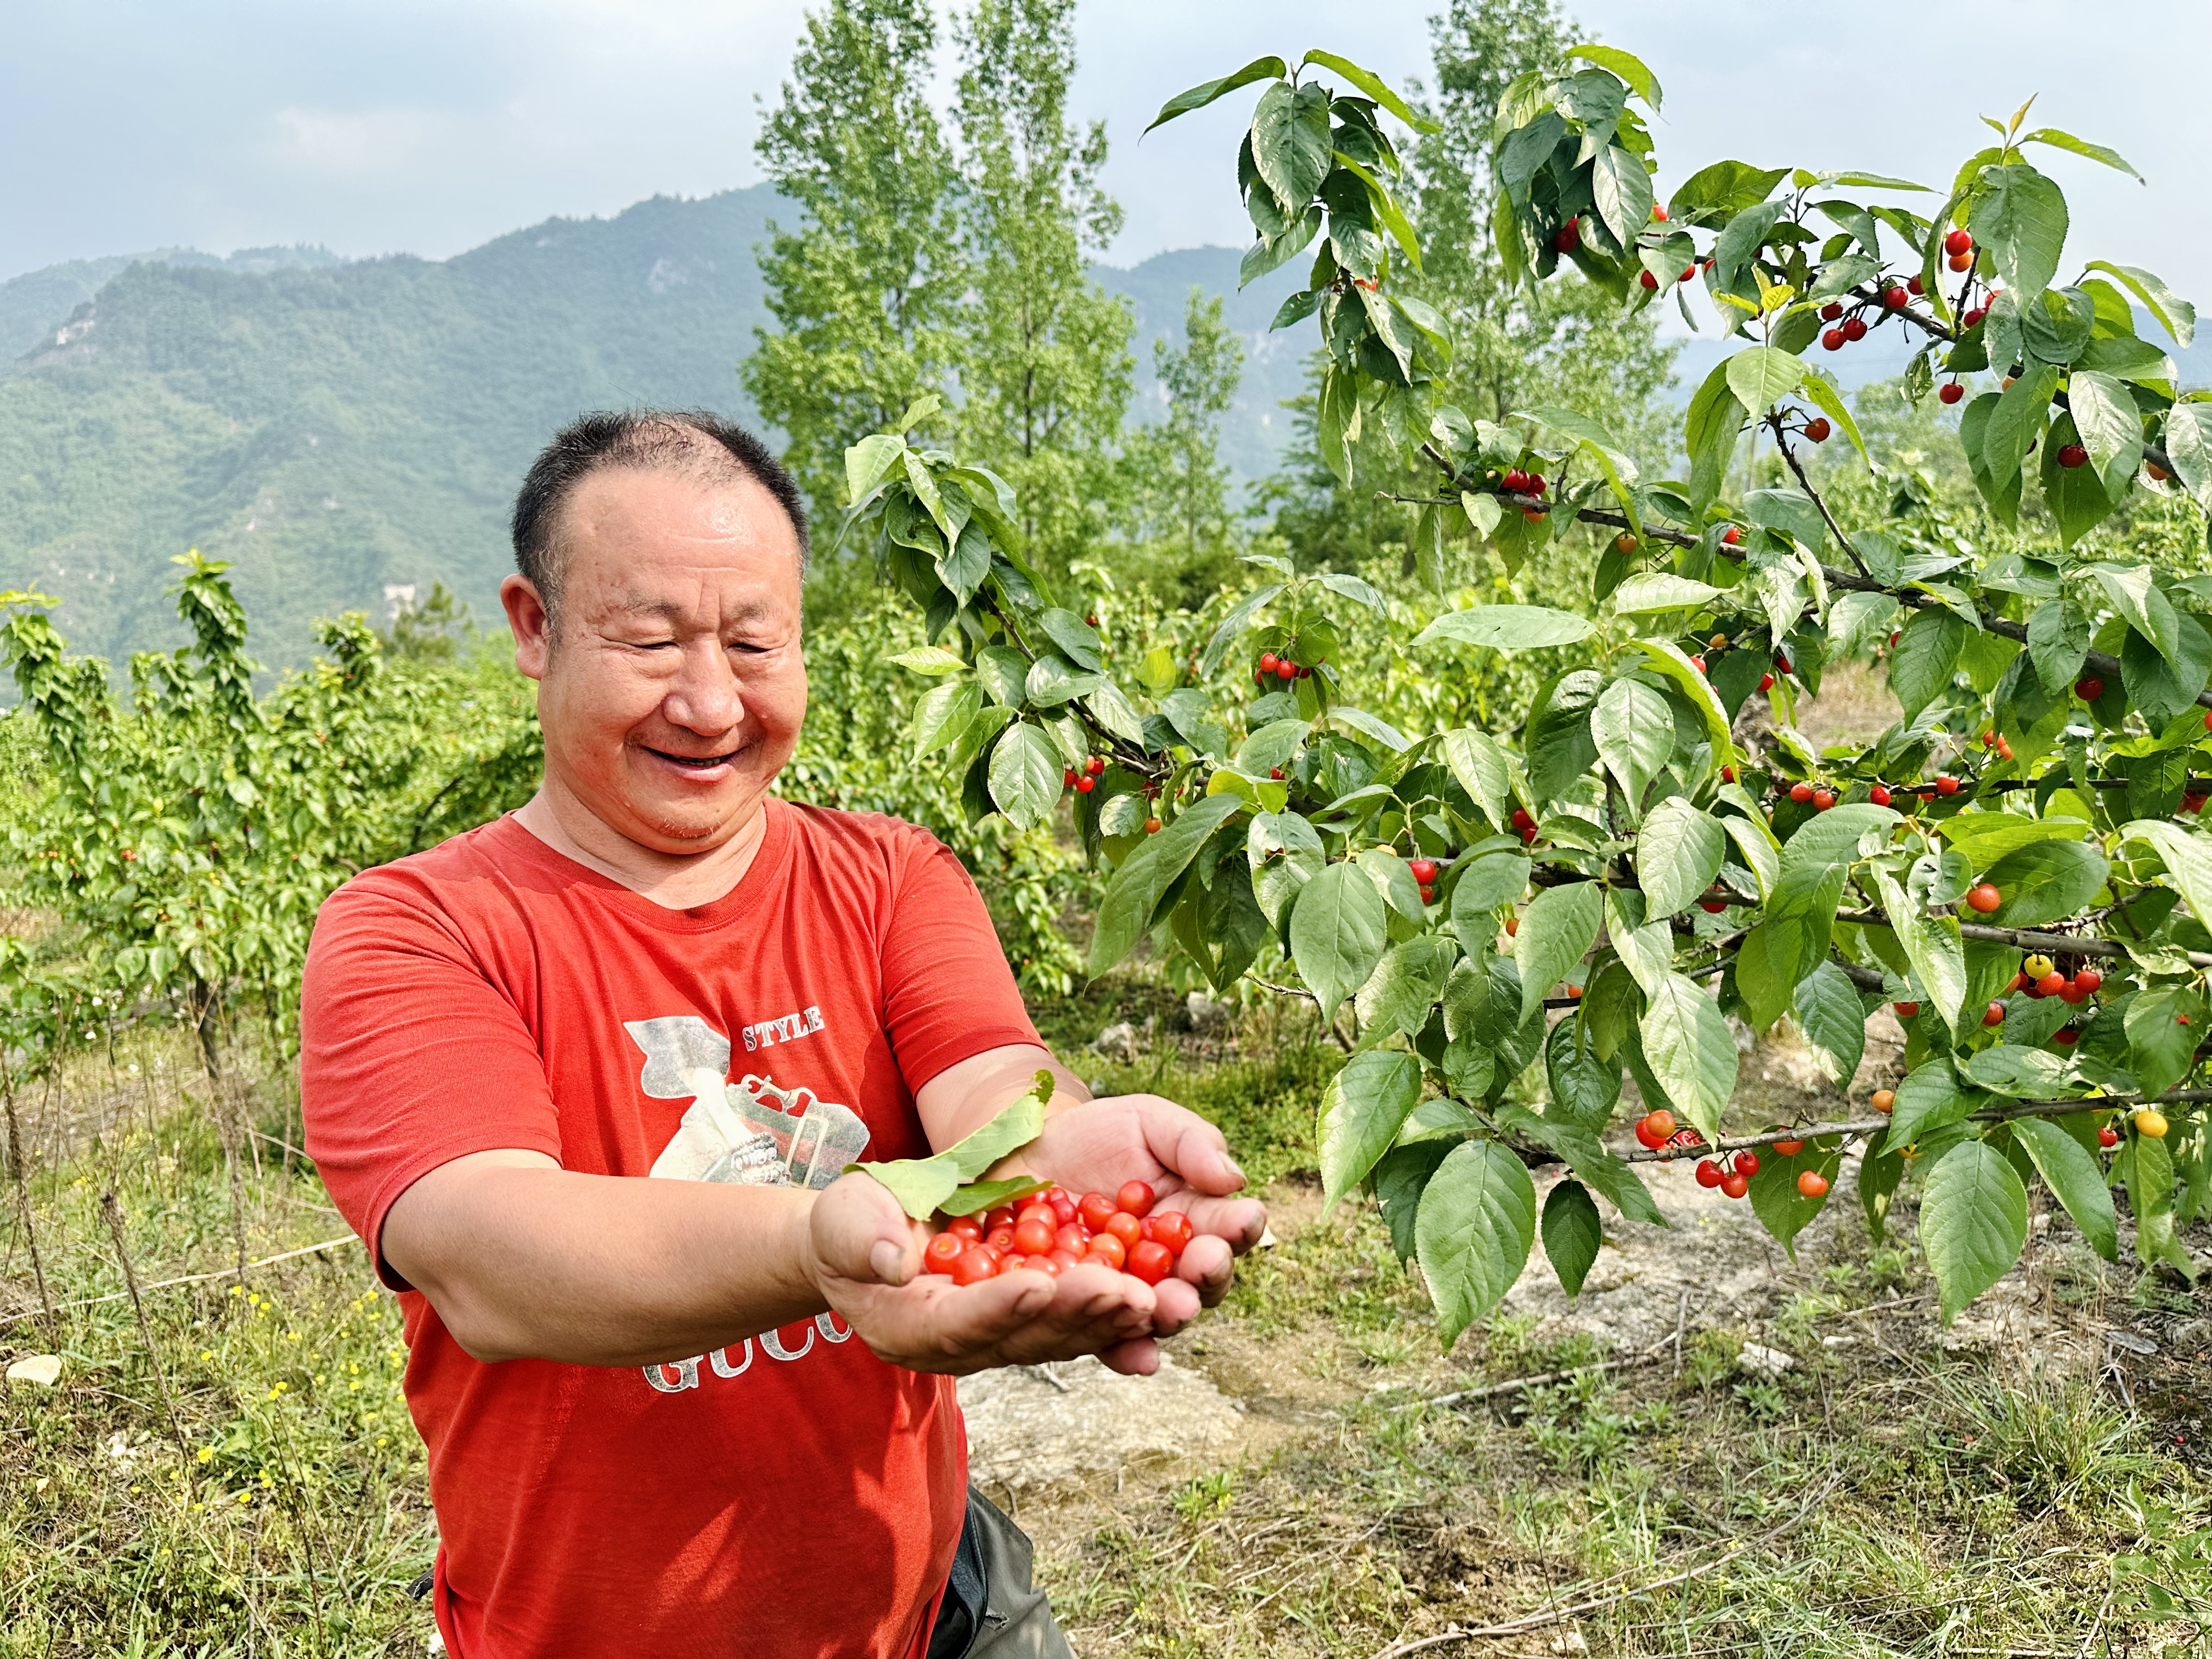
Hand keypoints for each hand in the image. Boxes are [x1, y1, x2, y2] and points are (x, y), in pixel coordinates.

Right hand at [803, 1171, 1168, 1376]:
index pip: (958, 1323)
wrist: (871, 1238)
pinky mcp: (1025, 1323)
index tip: (1040, 1283)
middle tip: (1124, 1293)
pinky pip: (1071, 1326)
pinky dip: (1109, 1315)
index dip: (999, 1306)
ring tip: (1151, 1297)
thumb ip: (863, 1236)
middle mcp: (958, 1347)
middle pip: (1022, 1338)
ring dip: (1105, 1319)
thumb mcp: (844, 1220)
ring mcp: (995, 1339)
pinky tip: (1151, 1297)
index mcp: (906, 1328)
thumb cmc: (849, 1225)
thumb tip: (893, 1259)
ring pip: (1056, 1337)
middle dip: (1074, 1315)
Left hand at [1016, 1093, 1266, 1366]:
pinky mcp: (1084, 1311)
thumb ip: (1191, 1145)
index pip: (1228, 1228)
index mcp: (1195, 1219)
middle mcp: (1169, 1266)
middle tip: (1203, 1263)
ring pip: (1157, 1315)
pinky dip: (1124, 1352)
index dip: (1240, 1227)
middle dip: (1206, 1276)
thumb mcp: (1148, 1122)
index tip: (1244, 1218)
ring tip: (1172, 1306)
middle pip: (1200, 1282)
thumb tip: (1233, 1179)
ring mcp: (1127, 1293)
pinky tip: (1139, 1359)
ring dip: (1168, 1314)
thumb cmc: (1098, 1137)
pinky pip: (1105, 1339)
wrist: (1028, 1155)